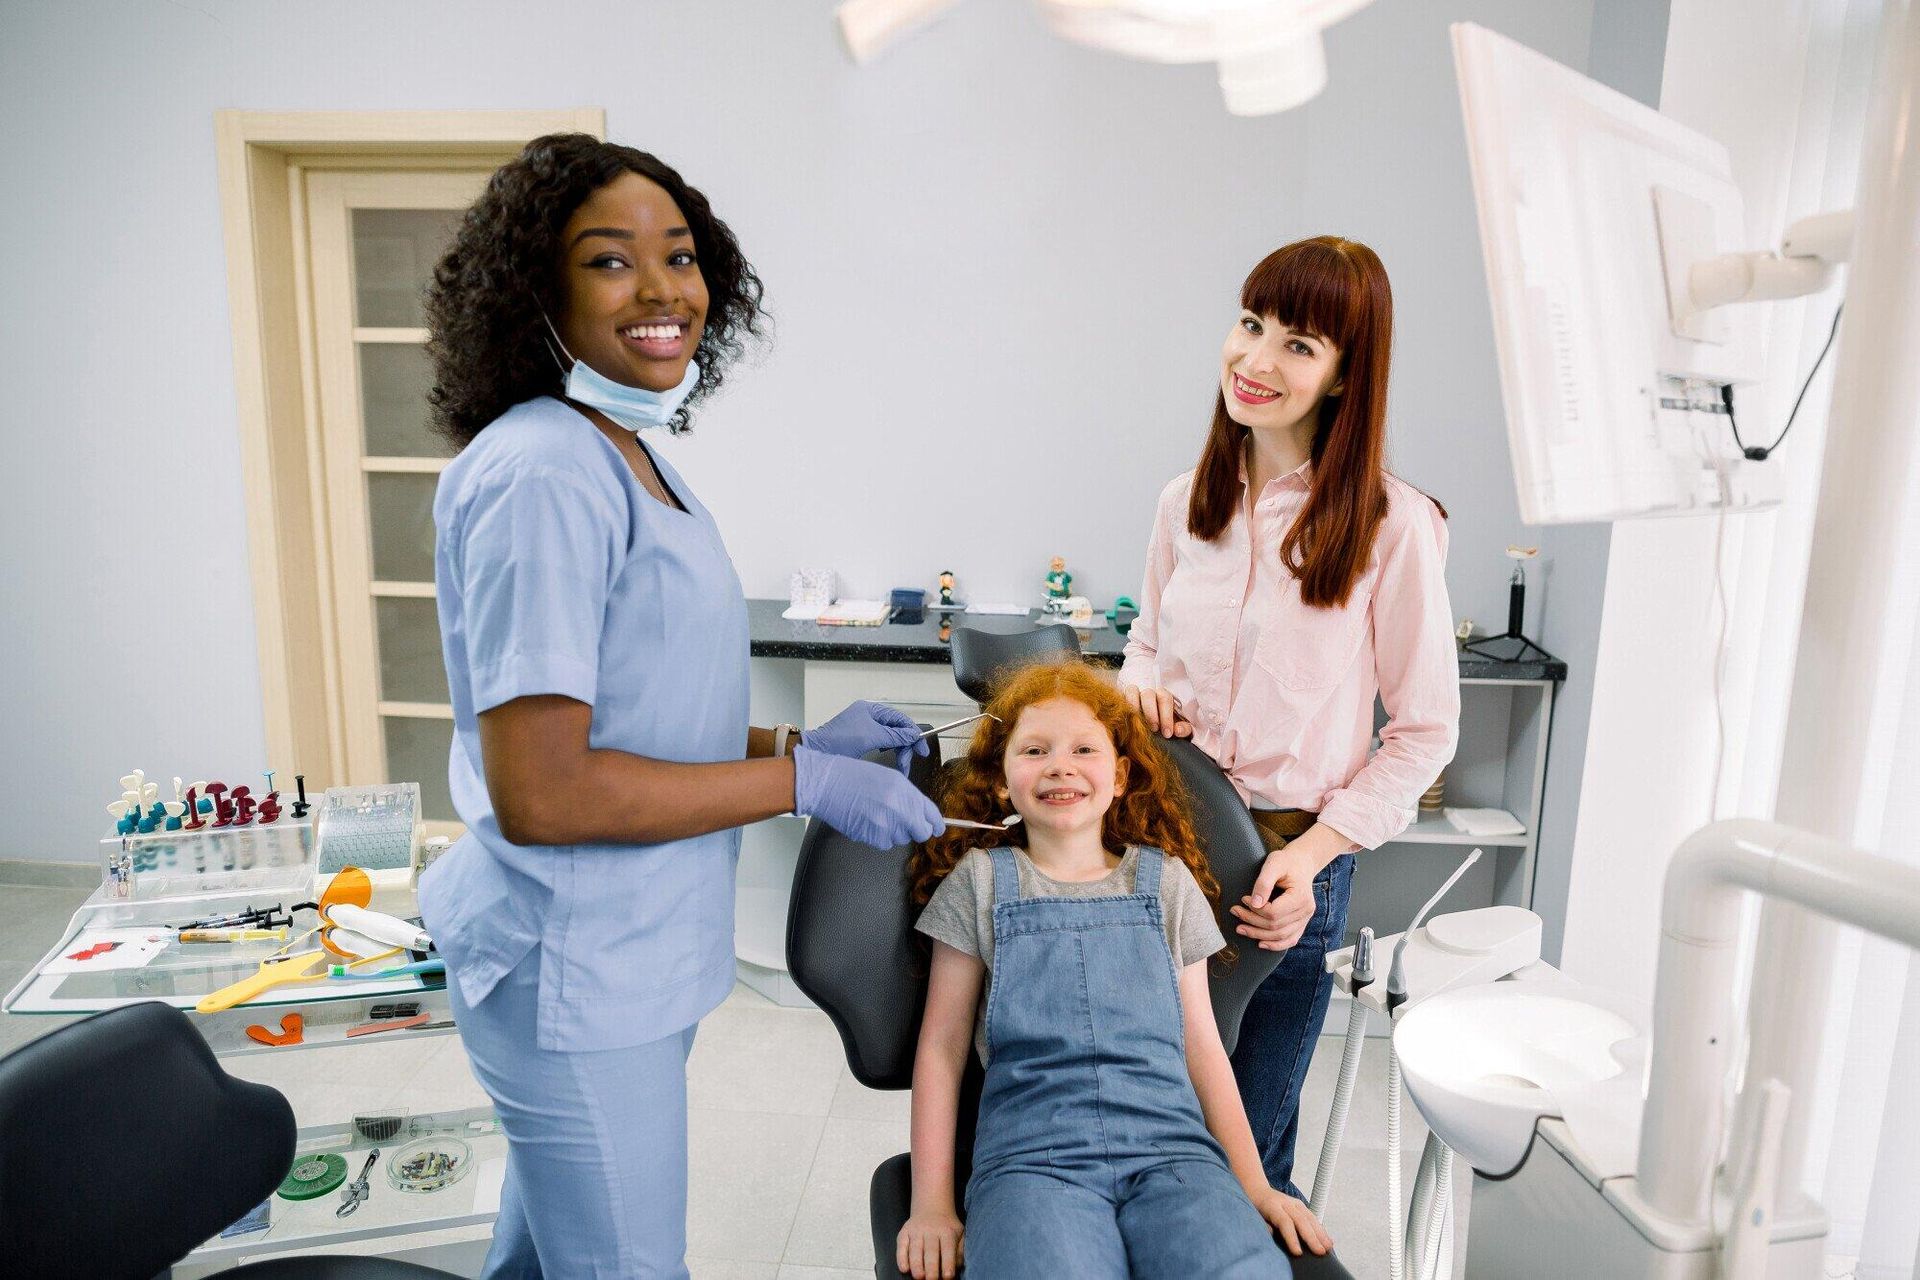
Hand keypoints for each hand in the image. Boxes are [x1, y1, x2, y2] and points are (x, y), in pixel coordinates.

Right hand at [793, 747, 942, 848]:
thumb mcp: (891, 778)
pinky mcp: (872, 839)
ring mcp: (886, 828)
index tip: (937, 827)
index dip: (936, 824)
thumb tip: (922, 814)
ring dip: (896, 831)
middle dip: (916, 828)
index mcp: (906, 793)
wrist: (828, 785)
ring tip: (878, 814)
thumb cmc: (856, 776)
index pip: (932, 816)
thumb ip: (910, 797)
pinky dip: (880, 836)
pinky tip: (869, 820)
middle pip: (921, 833)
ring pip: (901, 838)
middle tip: (904, 820)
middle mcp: (900, 812)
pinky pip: (885, 843)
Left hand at [804, 700, 930, 771]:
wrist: (817, 752)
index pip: (900, 719)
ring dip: (898, 753)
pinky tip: (890, 759)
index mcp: (871, 709)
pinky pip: (883, 744)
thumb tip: (913, 735)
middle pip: (897, 730)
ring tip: (901, 766)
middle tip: (907, 763)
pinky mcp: (862, 740)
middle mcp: (870, 716)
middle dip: (905, 747)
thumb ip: (894, 735)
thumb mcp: (871, 736)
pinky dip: (889, 752)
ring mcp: (866, 728)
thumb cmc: (838, 741)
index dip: (913, 734)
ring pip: (891, 739)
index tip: (921, 749)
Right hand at [897, 1207, 964, 1278]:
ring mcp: (916, 1230)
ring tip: (919, 1277)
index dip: (948, 1263)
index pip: (947, 1249)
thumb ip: (959, 1251)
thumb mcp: (959, 1234)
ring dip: (916, 1265)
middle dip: (931, 1267)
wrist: (931, 1206)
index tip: (947, 1277)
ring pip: (915, 1249)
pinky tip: (904, 1269)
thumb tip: (955, 1267)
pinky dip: (901, 1258)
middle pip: (930, 1250)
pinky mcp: (904, 1232)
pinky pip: (901, 1246)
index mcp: (946, 1232)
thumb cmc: (947, 1227)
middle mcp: (930, 1230)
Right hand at [1120, 684, 1192, 738]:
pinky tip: (1126, 722)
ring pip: (1132, 691)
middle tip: (1154, 729)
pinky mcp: (1121, 698)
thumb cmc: (1164, 727)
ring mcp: (1133, 693)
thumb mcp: (1176, 729)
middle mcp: (1148, 692)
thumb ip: (1183, 729)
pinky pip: (1120, 697)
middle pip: (1149, 694)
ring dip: (1135, 707)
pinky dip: (1123, 707)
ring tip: (1138, 725)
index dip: (1166, 716)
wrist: (1147, 729)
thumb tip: (1177, 730)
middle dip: (1151, 713)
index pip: (1165, 699)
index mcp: (1163, 697)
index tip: (1167, 733)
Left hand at [1230, 847, 1318, 950]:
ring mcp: (1305, 919)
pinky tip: (1260, 943)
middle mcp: (1306, 911)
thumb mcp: (1274, 863)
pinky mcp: (1301, 923)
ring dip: (1258, 935)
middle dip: (1252, 922)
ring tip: (1240, 928)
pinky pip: (1290, 940)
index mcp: (1301, 897)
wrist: (1301, 864)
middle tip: (1235, 911)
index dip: (1255, 910)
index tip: (1243, 899)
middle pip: (1275, 926)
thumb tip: (1254, 904)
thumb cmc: (1286, 862)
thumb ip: (1264, 883)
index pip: (1274, 913)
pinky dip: (1275, 945)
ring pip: (1281, 936)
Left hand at [1250, 1185, 1331, 1255]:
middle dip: (1312, 1238)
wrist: (1257, 1190)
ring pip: (1310, 1218)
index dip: (1292, 1238)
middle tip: (1320, 1252)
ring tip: (1328, 1247)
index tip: (1298, 1252)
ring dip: (1320, 1234)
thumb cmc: (1253, 1207)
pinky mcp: (1300, 1206)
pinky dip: (1320, 1229)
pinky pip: (1312, 1217)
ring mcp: (1294, 1203)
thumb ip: (1264, 1226)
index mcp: (1272, 1205)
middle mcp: (1285, 1203)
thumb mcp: (1252, 1216)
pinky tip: (1327, 1240)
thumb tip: (1275, 1236)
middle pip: (1301, 1221)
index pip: (1285, 1222)